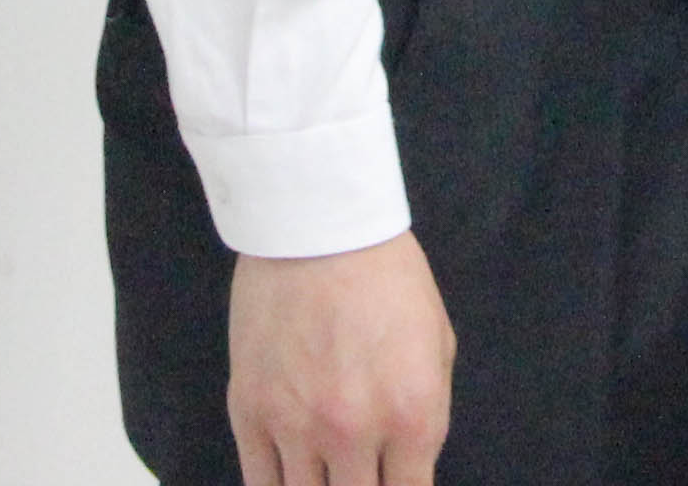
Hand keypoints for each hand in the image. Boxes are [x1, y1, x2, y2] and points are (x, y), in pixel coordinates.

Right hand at [226, 234, 453, 485]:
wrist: (317, 227)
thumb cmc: (388, 279)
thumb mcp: (439, 345)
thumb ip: (427, 416)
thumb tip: (409, 468)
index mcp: (412, 416)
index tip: (393, 484)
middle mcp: (354, 433)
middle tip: (360, 475)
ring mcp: (296, 427)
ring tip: (327, 477)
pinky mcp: (248, 413)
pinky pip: (259, 485)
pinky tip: (289, 482)